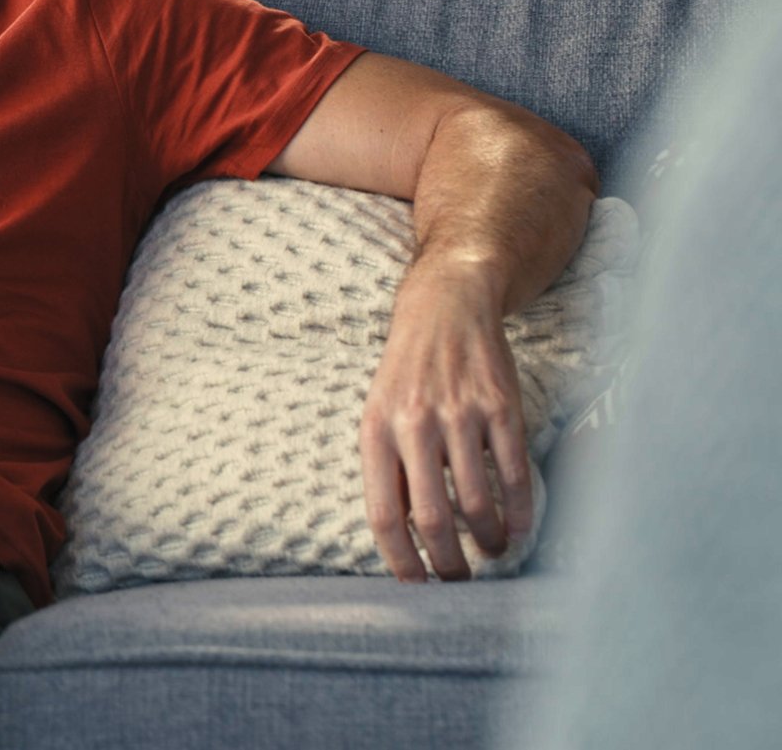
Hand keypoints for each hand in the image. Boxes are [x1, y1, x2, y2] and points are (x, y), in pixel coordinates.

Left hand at [359, 270, 533, 581]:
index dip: (400, 558)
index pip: (384, 513)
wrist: (444, 309)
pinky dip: (518, 510)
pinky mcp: (500, 407)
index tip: (415, 585)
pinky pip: (511, 472)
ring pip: (477, 501)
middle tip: (459, 580)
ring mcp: (460, 415)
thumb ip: (390, 468)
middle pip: (432, 517)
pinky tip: (518, 528)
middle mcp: (414, 425)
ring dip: (487, 540)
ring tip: (491, 552)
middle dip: (448, 562)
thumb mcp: (378, 415)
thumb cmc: (407, 374)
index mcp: (375, 432)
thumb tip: (404, 537)